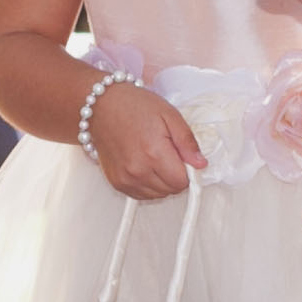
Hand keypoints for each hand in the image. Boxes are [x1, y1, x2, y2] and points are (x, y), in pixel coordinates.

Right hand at [90, 81, 207, 200]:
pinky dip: (148, 185)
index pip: (183, 181)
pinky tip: (144, 166)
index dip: (187, 170)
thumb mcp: (169, 115)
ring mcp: (126, 179)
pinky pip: (142, 195)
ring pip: (158, 195)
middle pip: (171, 190)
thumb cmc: (134, 106)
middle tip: (167, 154)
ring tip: (154, 158)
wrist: (101, 106)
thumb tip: (200, 164)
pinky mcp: (117, 183)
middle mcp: (138, 170)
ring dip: (162, 181)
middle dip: (175, 175)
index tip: (182, 157)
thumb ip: (187, 142)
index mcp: (154, 153)